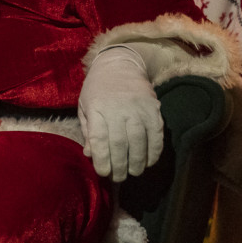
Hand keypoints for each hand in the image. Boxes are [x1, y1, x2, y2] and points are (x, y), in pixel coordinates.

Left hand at [78, 46, 162, 182]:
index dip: (102, 159)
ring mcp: (137, 109)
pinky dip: (154, 151)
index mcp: (96, 108)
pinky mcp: (154, 109)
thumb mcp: (85, 106)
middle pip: (119, 143)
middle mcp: (117, 109)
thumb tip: (90, 154)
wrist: (120, 65)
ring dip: (137, 161)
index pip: (99, 139)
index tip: (103, 173)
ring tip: (133, 172)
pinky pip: (156, 134)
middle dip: (119, 165)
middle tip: (119, 178)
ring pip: (139, 141)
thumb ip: (88, 130)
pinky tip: (149, 162)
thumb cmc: (97, 89)